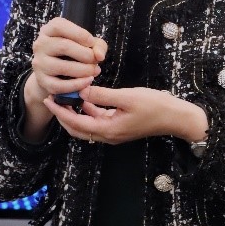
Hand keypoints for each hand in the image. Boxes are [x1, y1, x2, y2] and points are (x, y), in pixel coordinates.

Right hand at [21, 18, 106, 141]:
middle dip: (85, 56)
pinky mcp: (42, 83)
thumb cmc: (77, 55)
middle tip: (96, 63)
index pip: (62, 26)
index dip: (81, 35)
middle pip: (63, 46)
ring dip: (80, 72)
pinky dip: (73, 87)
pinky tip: (86, 86)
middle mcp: (39, 43)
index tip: (94, 46)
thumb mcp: (87, 45)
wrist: (55, 73)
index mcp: (50, 28)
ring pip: (60, 67)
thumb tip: (99, 53)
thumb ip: (96, 45)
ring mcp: (38, 64)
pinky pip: (58, 87)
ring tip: (92, 75)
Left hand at [44, 85, 207, 145]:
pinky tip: (86, 98)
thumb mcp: (127, 97)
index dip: (60, 111)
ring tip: (66, 97)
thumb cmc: (154, 106)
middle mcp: (108, 135)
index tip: (49, 99)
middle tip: (53, 99)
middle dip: (63, 115)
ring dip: (75, 114)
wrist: (175, 117)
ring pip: (86, 126)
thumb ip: (102, 95)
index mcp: (108, 129)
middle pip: (77, 129)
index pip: (76, 123)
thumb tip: (82, 91)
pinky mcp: (119, 128)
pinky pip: (97, 122)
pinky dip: (88, 112)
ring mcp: (114, 133)